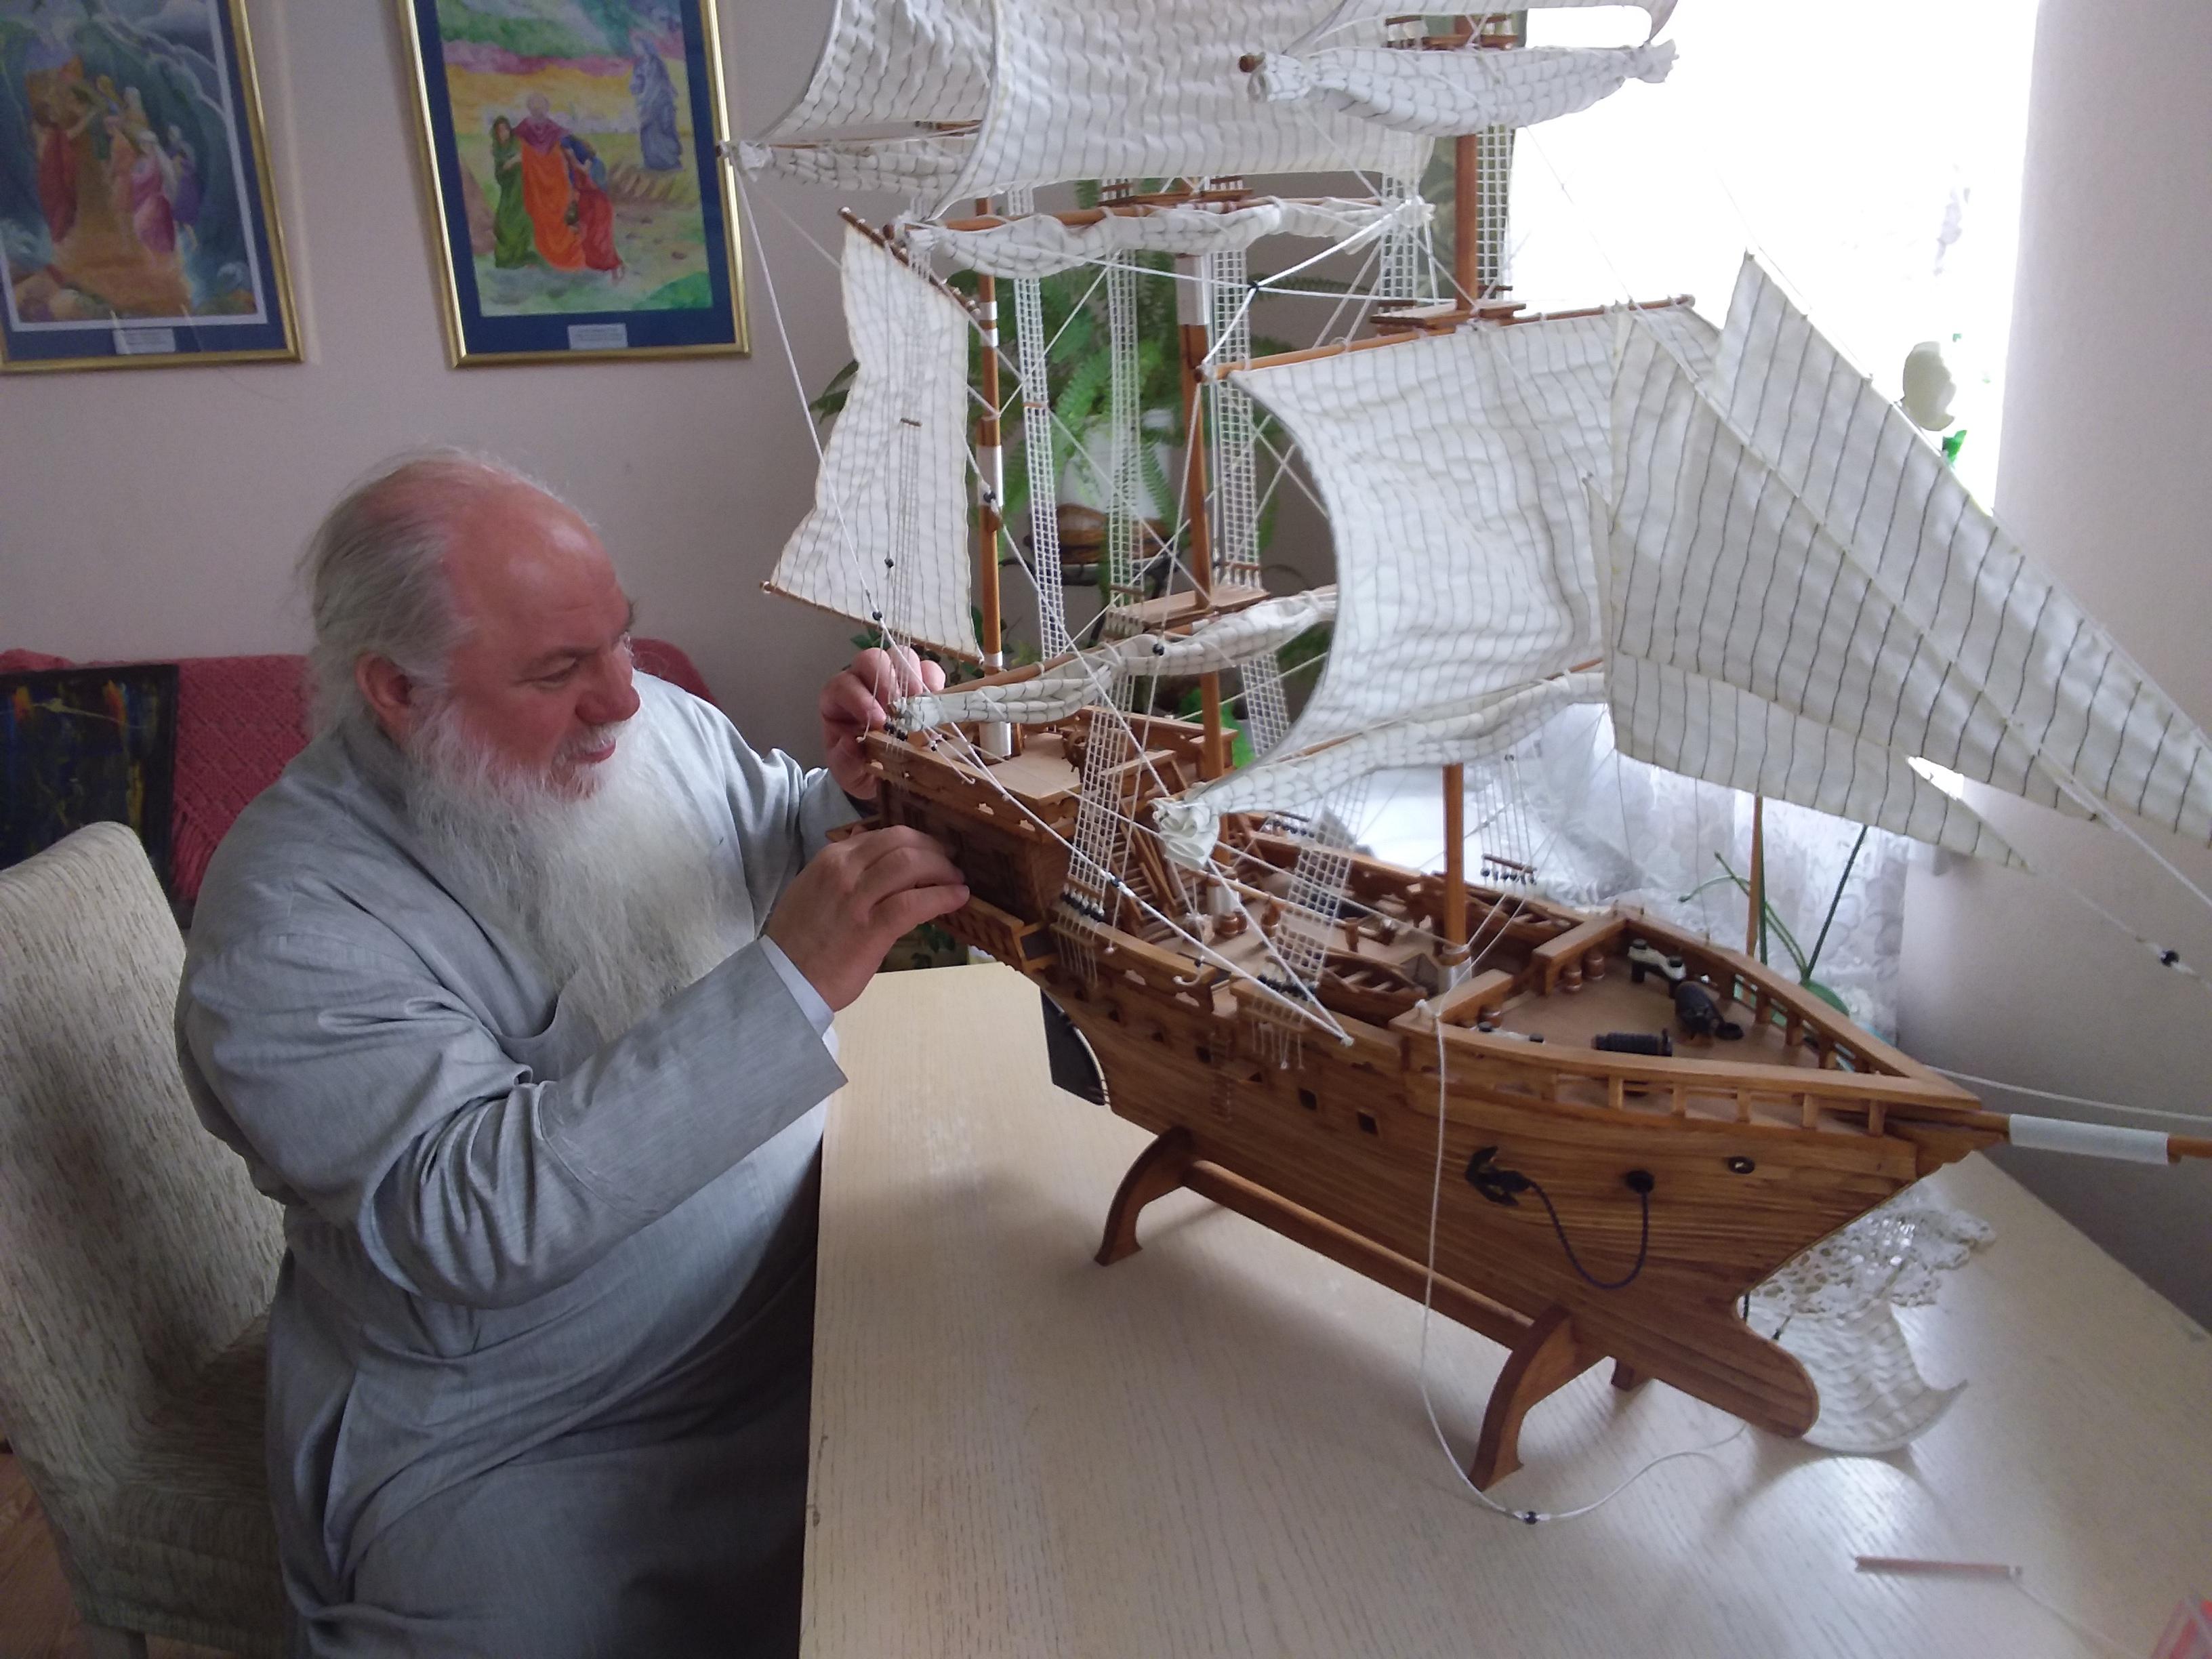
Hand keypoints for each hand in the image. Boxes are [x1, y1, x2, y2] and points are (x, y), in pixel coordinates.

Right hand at [764, 827, 968, 1010]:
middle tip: (951, 862)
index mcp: (830, 858)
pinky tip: (958, 897)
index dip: (915, 840)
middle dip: (934, 848)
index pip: (883, 835)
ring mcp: (857, 898)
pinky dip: (943, 895)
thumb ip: (844, 870)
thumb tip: (875, 851)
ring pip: (911, 863)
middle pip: (901, 842)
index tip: (932, 851)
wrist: (783, 980)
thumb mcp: (815, 889)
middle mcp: (843, 869)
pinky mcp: (872, 928)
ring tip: (956, 879)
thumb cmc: (800, 940)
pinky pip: (915, 902)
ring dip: (943, 868)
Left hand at [820, 645, 945, 800]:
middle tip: (902, 707)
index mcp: (839, 699)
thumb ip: (845, 761)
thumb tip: (851, 744)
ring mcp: (894, 678)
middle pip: (873, 659)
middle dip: (888, 680)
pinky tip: (936, 705)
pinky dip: (935, 682)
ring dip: (913, 678)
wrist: (881, 775)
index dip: (860, 698)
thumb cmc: (860, 767)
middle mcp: (864, 681)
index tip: (879, 722)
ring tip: (921, 707)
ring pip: (901, 656)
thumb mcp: (847, 772)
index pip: (844, 685)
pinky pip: (929, 668)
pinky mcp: (920, 682)